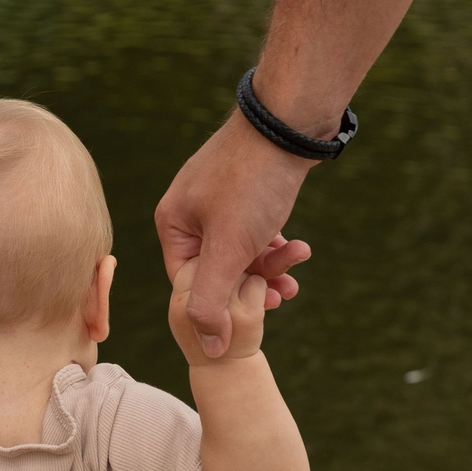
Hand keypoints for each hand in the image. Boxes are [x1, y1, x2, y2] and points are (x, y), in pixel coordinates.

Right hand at [154, 115, 315, 357]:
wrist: (289, 123)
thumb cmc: (253, 182)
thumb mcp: (229, 248)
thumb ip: (213, 300)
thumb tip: (208, 348)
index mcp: (173, 224)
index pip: (188, 283)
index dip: (220, 303)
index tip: (254, 312)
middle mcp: (190, 212)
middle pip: (217, 268)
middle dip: (251, 285)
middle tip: (281, 297)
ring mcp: (219, 201)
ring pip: (240, 251)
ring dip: (269, 267)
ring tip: (294, 277)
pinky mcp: (247, 192)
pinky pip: (255, 232)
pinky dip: (275, 245)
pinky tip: (298, 250)